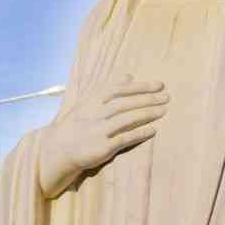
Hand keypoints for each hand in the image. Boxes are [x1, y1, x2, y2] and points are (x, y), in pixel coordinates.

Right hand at [38, 75, 167, 196]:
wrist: (58, 149)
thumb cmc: (77, 124)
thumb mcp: (88, 103)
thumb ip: (109, 89)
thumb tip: (129, 75)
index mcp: (91, 101)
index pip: (118, 89)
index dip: (139, 86)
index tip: (159, 84)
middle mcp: (94, 114)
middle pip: (124, 103)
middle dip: (147, 99)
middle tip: (166, 96)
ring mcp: (97, 131)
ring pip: (125, 119)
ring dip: (146, 114)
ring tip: (163, 110)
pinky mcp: (101, 148)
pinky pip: (124, 139)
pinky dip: (139, 133)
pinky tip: (153, 130)